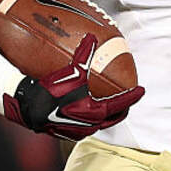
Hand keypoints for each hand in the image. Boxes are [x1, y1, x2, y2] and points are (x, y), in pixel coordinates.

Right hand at [2, 34, 144, 139]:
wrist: (29, 109)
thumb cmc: (52, 91)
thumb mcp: (71, 71)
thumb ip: (84, 55)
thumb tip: (92, 37)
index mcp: (96, 111)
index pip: (122, 103)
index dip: (133, 96)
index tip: (141, 90)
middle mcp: (90, 124)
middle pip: (114, 117)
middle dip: (122, 108)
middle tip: (127, 98)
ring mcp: (79, 131)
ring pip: (101, 124)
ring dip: (107, 114)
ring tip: (108, 104)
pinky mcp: (68, 133)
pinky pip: (87, 126)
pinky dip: (92, 117)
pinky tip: (85, 109)